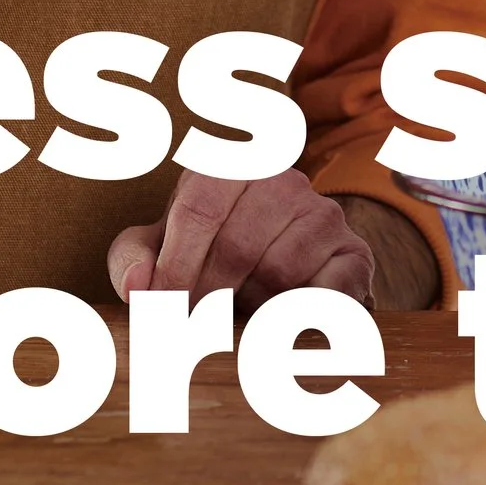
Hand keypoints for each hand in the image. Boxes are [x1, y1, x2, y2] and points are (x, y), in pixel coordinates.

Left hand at [109, 168, 376, 311]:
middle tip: (192, 319)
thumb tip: (139, 287)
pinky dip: (299, 316)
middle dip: (206, 295)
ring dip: (251, 304)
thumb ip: (131, 260)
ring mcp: (325, 215)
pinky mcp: (354, 255)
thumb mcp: (158, 247)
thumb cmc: (207, 251)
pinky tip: (279, 319)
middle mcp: (284, 180)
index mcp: (230, 165)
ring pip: (279, 272)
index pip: (198, 209)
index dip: (175, 266)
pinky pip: (327, 293)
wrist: (277, 261)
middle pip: (236, 247)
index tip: (160, 307)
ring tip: (240, 304)